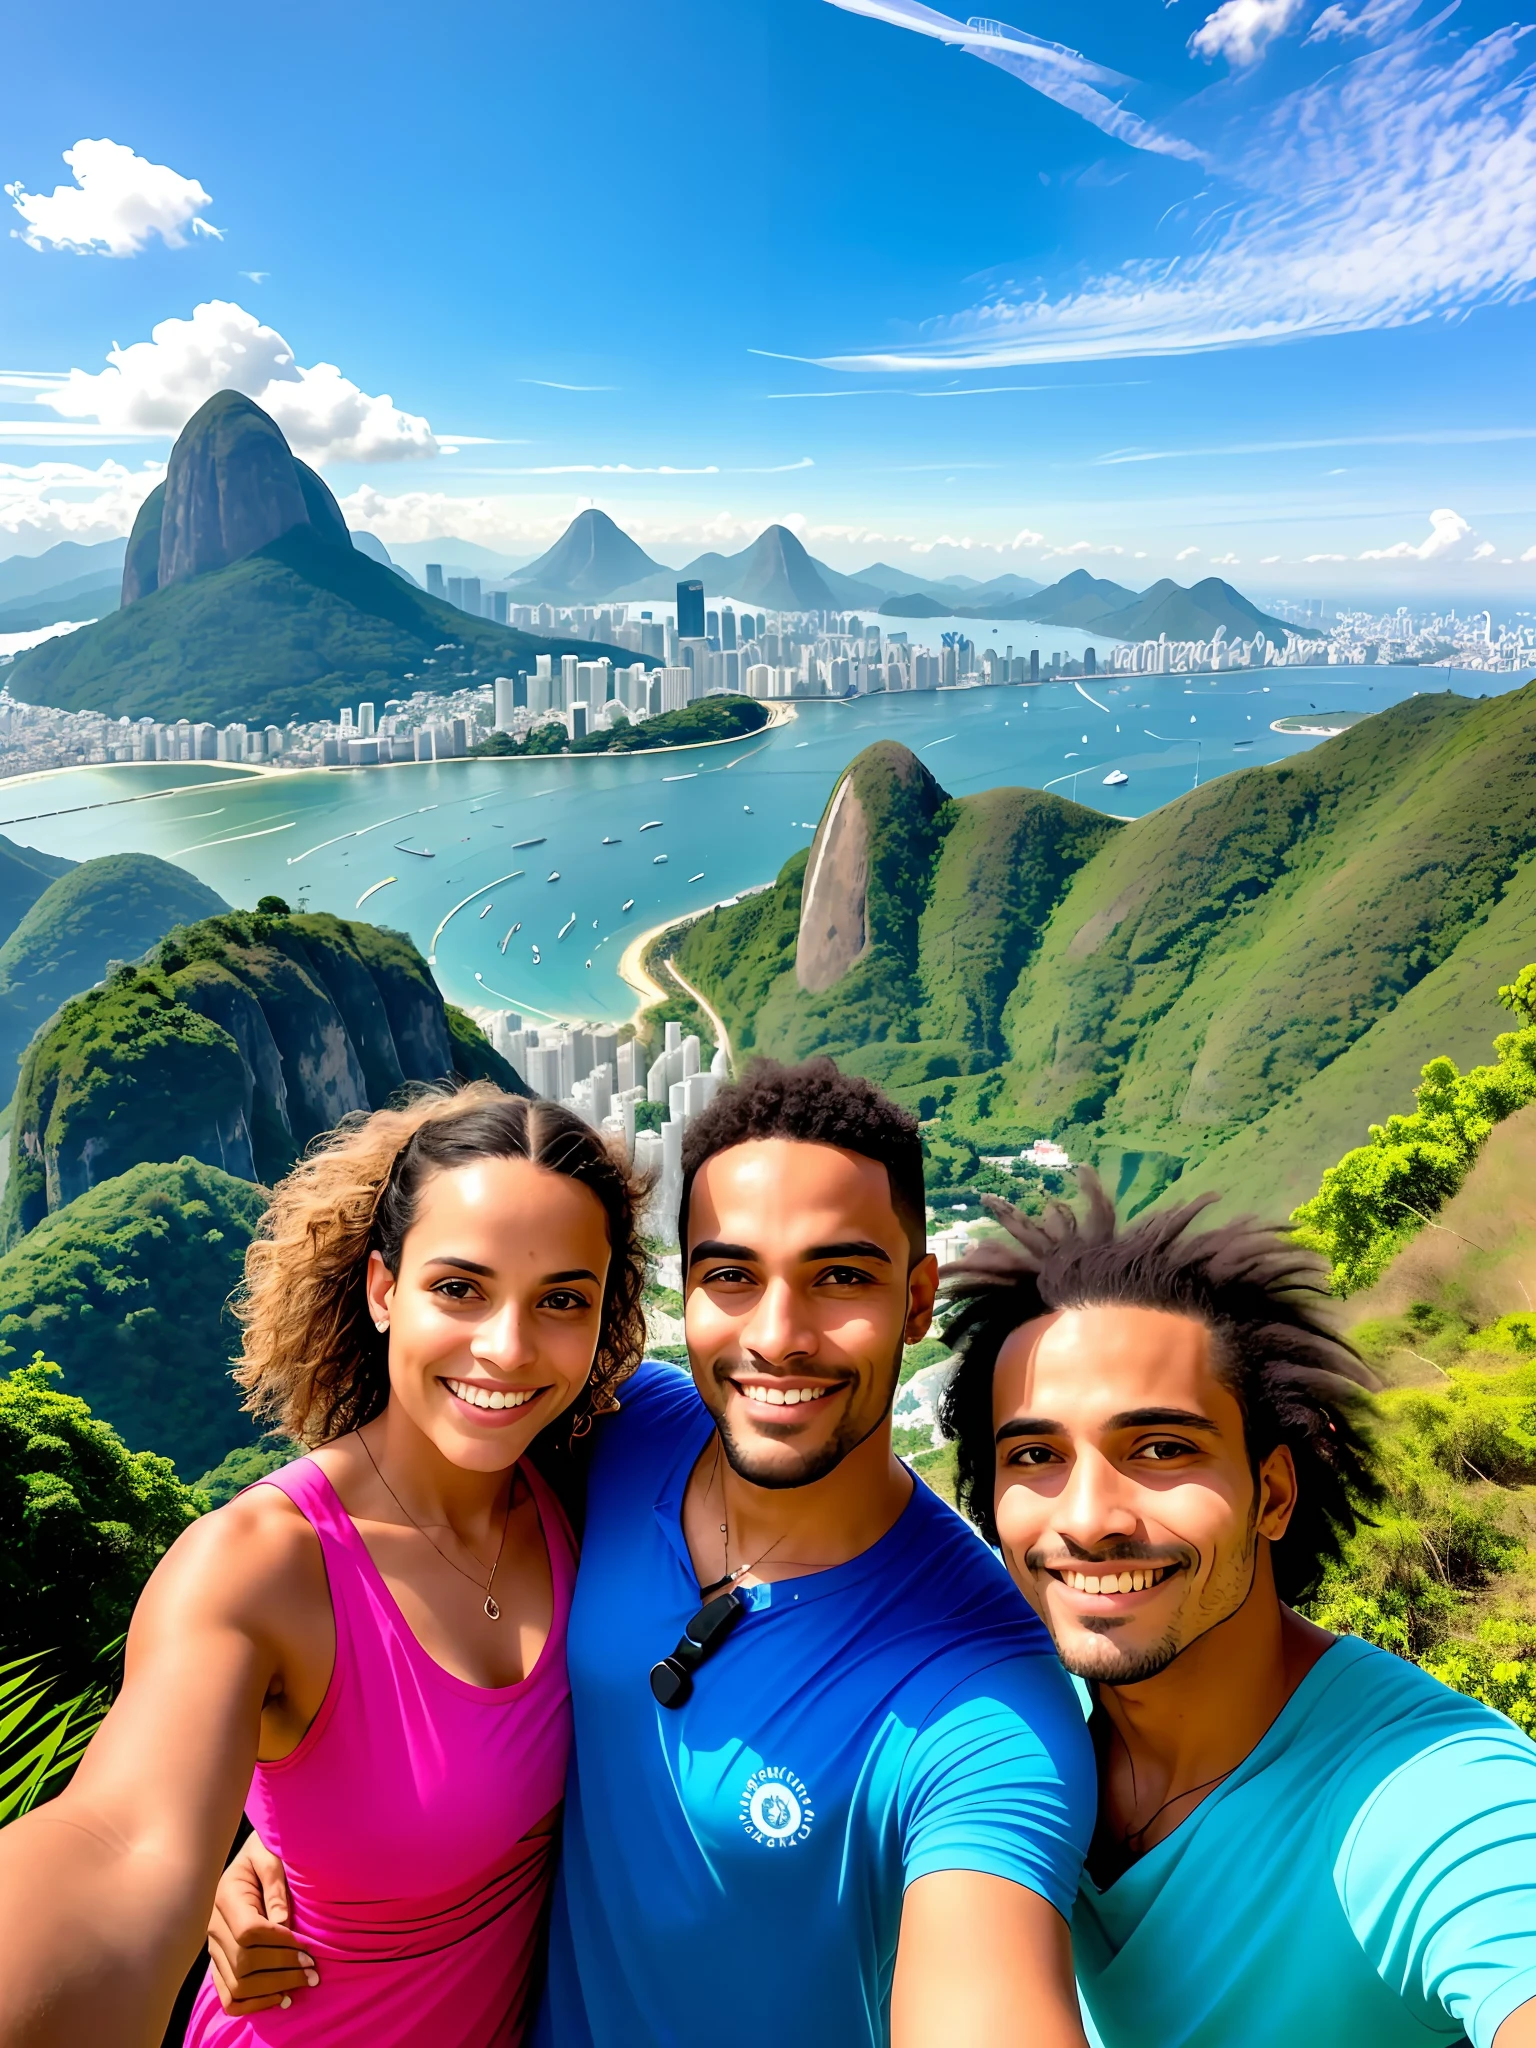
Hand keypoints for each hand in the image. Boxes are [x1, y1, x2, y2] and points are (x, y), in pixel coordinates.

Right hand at [207, 1834, 318, 2014]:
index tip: (307, 1944)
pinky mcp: (219, 1962)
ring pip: (236, 1985)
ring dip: (273, 1989)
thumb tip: (282, 1922)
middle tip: (313, 1968)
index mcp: (226, 1896)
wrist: (247, 1859)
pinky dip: (253, 2004)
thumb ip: (275, 1882)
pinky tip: (280, 1998)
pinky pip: (228, 1995)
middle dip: (282, 1968)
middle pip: (243, 1962)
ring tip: (304, 1982)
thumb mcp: (271, 1854)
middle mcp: (214, 1926)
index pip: (248, 1931)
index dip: (279, 1942)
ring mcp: (214, 1948)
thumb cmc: (264, 1852)